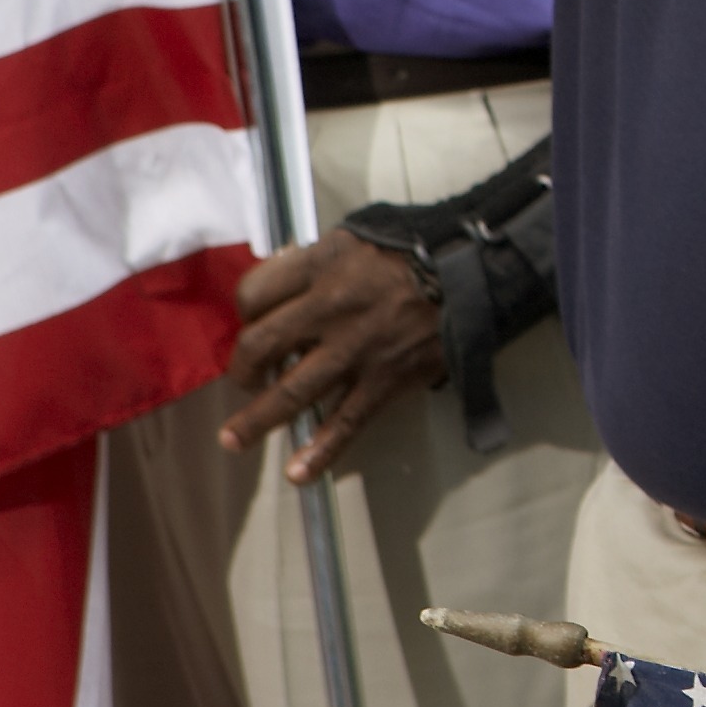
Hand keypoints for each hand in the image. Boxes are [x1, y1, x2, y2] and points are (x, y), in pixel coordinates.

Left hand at [219, 230, 443, 478]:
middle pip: (260, 345)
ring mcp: (355, 348)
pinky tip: (299, 471)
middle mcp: (329, 307)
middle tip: (245, 381)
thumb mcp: (354, 234)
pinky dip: (321, 451)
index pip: (255, 292)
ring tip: (234, 439)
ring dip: (256, 421)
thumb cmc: (413, 248)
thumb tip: (279, 275)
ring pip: (291, 392)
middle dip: (243, 370)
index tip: (250, 322)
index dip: (244, 311)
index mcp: (321, 265)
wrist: (471, 269)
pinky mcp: (384, 379)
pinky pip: (346, 421)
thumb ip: (313, 258)